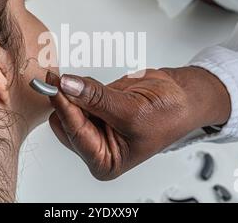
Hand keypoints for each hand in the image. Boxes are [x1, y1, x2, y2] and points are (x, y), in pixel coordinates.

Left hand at [47, 67, 230, 179]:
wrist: (183, 96)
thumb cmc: (169, 114)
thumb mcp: (132, 111)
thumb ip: (96, 98)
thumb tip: (67, 85)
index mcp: (105, 161)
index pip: (74, 132)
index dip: (64, 107)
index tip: (54, 84)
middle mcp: (96, 146)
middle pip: (65, 120)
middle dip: (66, 99)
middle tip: (65, 78)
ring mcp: (94, 125)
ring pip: (68, 104)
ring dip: (75, 90)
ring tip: (98, 86)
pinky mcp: (95, 107)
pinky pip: (76, 92)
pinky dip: (82, 84)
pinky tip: (96, 84)